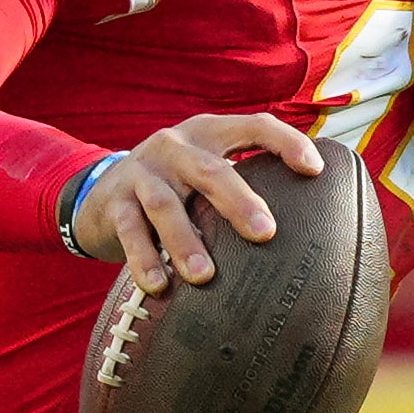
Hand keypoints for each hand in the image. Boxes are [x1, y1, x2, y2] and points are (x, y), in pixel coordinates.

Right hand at [75, 114, 322, 291]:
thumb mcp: (205, 172)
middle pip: (211, 169)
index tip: (314, 170)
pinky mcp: (115, 203)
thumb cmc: (176, 187)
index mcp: (208, 133)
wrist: (99, 194)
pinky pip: (130, 232)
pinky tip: (159, 286)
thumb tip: (312, 217)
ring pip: (165, 205)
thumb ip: (243, 182)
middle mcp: (176, 147)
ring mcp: (142, 173)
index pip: (254, 126)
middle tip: (266, 233)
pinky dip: (144, 260)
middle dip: (239, 202)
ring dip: (185, 241)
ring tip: (204, 276)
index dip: (286, 142)